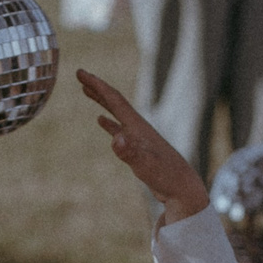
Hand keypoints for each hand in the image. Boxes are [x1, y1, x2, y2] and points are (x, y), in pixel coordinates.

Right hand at [79, 68, 208, 220]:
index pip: (115, 100)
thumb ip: (130, 152)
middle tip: (80, 75)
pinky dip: (108, 123)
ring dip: (101, 101)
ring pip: (116, 113)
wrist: (181, 188)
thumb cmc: (165, 176)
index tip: (81, 73)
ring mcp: (138, 137)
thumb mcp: (145, 164)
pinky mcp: (138, 148)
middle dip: (97, 87)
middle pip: (114, 101)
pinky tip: (101, 121)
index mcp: (137, 126)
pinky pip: (119, 129)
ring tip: (87, 92)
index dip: (97, 85)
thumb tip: (116, 139)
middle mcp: (137, 127)